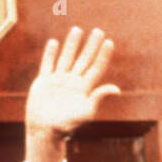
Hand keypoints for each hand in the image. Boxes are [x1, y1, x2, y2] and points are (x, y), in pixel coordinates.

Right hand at [24, 27, 118, 161]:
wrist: (45, 132)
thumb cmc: (66, 126)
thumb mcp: (85, 112)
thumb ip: (98, 98)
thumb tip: (116, 89)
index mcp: (83, 89)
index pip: (96, 68)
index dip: (103, 55)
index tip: (109, 42)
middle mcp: (72, 83)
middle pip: (84, 60)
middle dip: (91, 45)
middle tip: (98, 31)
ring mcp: (58, 81)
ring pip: (66, 58)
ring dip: (72, 44)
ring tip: (77, 30)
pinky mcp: (44, 83)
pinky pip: (48, 64)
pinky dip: (50, 54)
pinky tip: (54, 43)